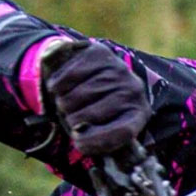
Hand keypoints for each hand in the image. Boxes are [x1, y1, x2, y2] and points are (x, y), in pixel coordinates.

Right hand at [44, 41, 150, 156]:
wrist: (98, 75)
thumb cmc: (99, 111)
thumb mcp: (105, 130)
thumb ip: (98, 141)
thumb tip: (81, 138)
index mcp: (138, 114)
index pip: (121, 132)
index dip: (95, 141)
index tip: (79, 143)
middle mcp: (133, 90)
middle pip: (90, 115)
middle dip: (73, 121)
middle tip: (72, 117)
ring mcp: (117, 69)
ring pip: (74, 98)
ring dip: (63, 105)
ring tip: (68, 103)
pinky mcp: (98, 52)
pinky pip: (66, 77)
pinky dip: (57, 87)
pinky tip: (61, 88)